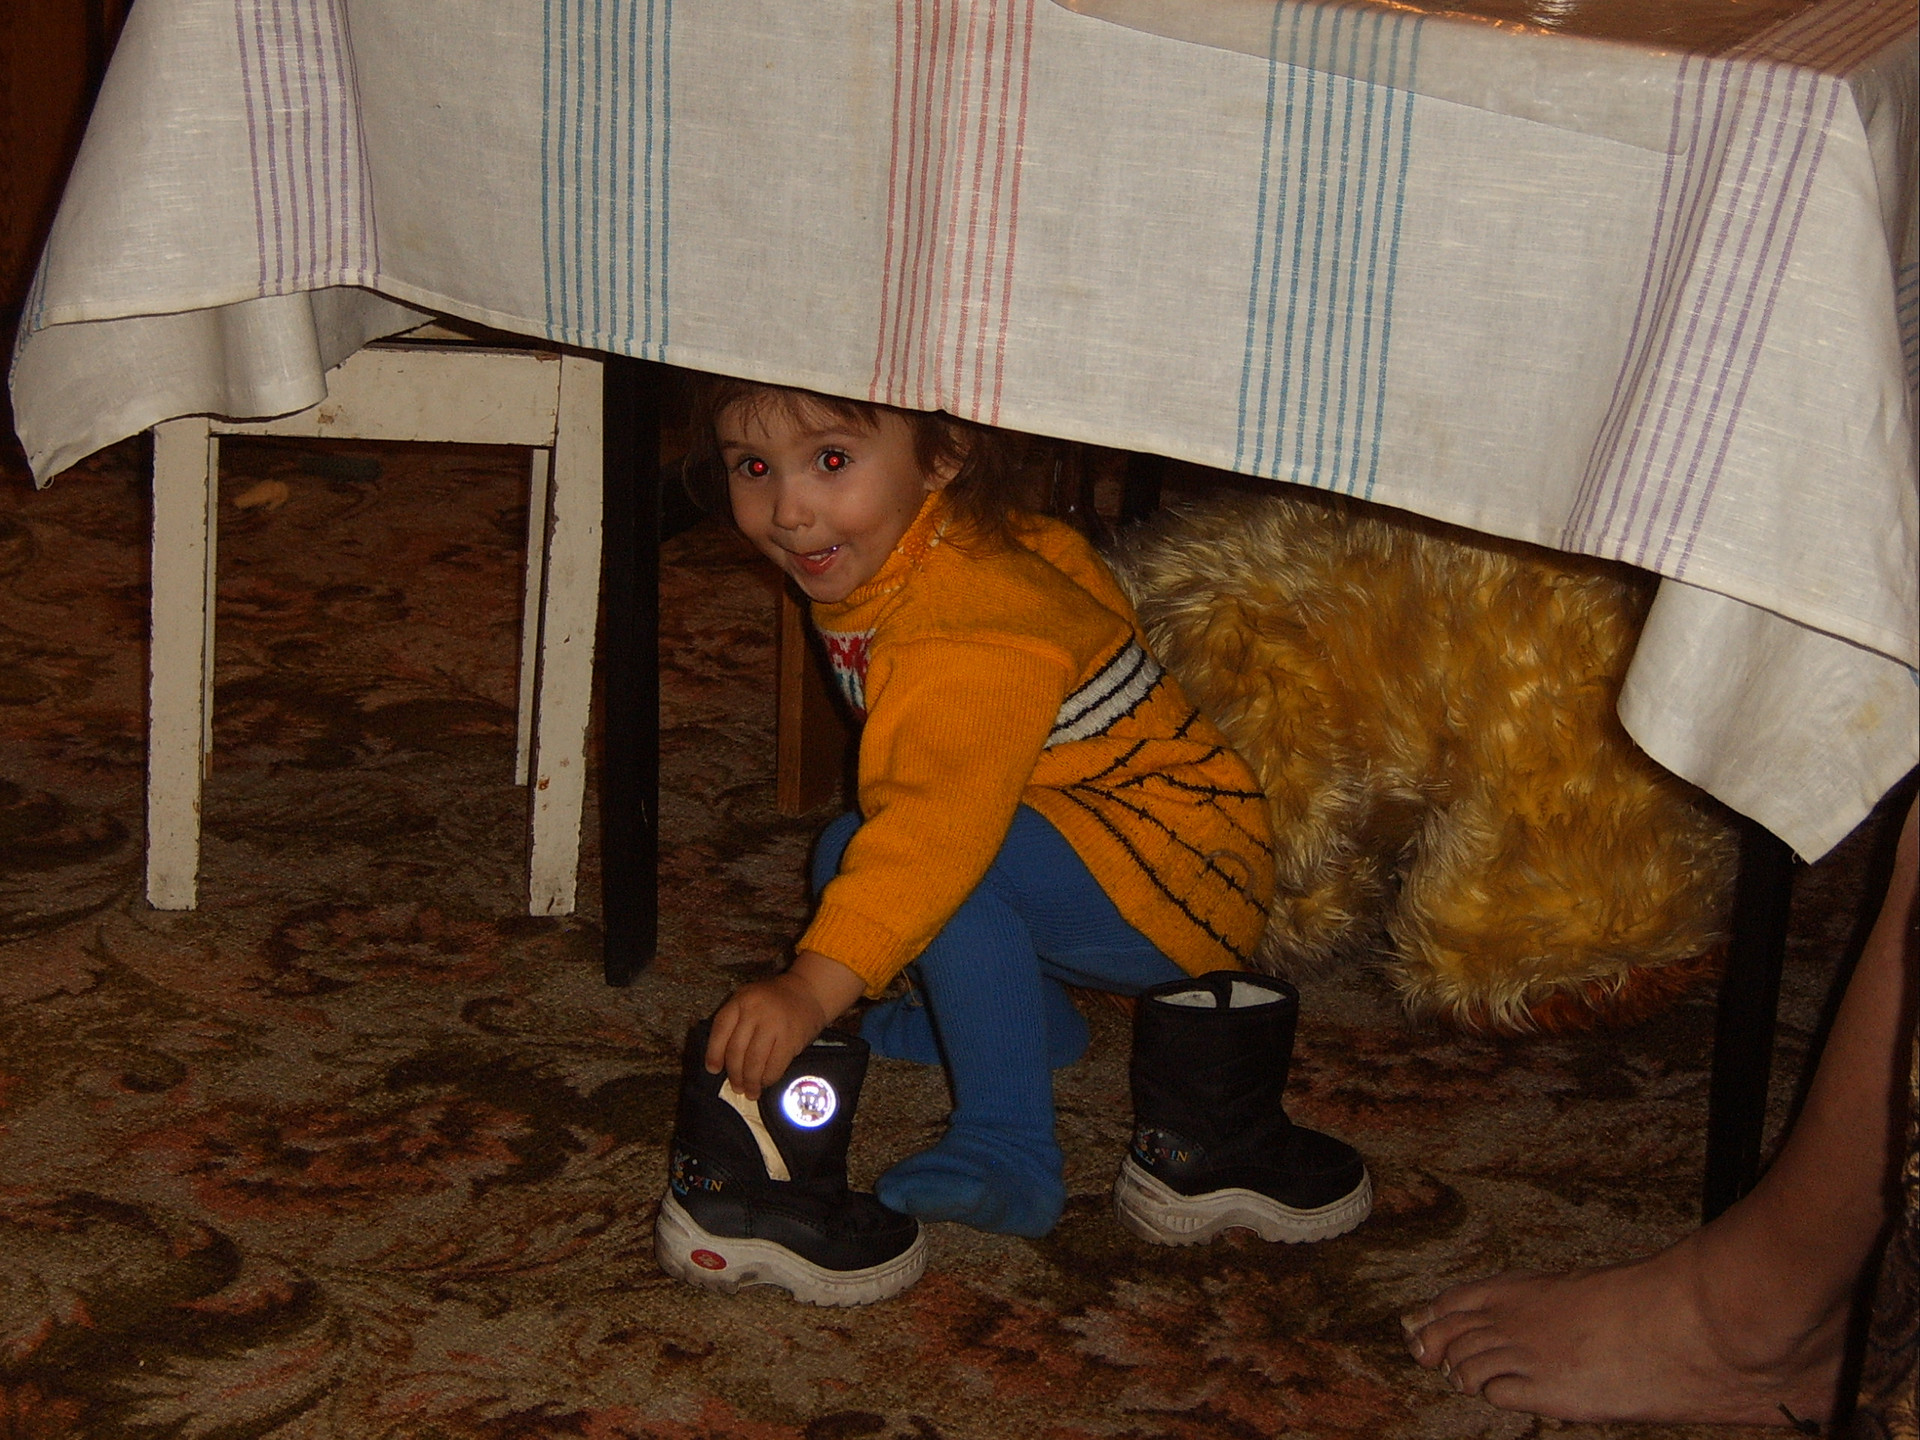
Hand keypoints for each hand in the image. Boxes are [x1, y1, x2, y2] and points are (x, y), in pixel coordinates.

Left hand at [705, 950, 865, 1099]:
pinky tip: (766, 1082)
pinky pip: (774, 1065)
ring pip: (754, 1061)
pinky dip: (768, 1078)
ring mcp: (773, 1025)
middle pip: (736, 1050)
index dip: (713, 1054)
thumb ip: (735, 1023)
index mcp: (740, 1001)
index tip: (713, 1070)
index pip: (720, 1030)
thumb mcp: (749, 1000)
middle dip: (734, 1074)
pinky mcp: (790, 1039)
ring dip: (750, 1081)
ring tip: (750, 1091)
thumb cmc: (774, 1001)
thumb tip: (722, 1062)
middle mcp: (754, 1012)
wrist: (808, 991)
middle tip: (736, 1086)